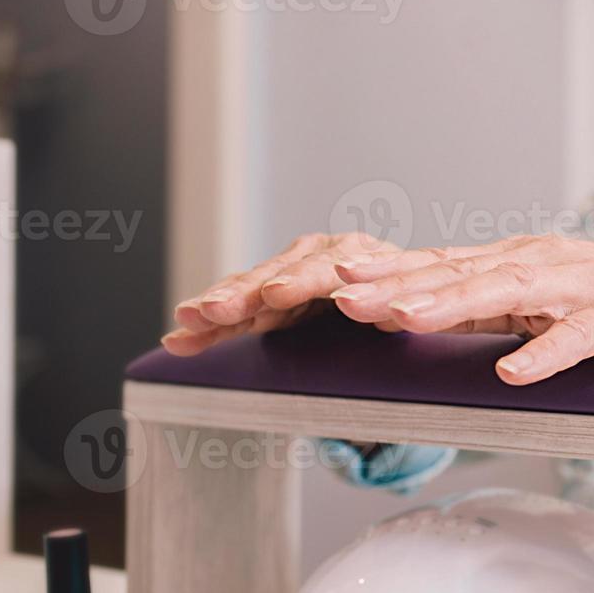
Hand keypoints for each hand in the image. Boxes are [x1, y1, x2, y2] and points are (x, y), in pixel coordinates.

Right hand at [161, 232, 402, 355]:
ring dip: (218, 307)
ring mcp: (293, 273)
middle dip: (242, 294)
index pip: (328, 266)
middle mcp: (321, 256)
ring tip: (189, 322)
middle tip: (214, 311)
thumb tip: (393, 314)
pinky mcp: (272, 296)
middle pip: (277, 274)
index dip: (301, 282)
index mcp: (360, 255)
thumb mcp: (411, 308)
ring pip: (251, 290)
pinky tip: (183, 337)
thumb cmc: (409, 307)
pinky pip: (240, 311)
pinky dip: (212, 325)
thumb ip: (396, 311)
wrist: (403, 305)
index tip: (277, 295)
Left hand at [328, 234, 593, 384]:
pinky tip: (512, 371)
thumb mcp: (542, 298)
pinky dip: (545, 353)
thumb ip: (485, 304)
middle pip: (463, 273)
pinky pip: (579, 338)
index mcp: (519, 262)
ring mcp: (582, 288)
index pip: (444, 265)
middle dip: (401, 285)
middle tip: (342, 295)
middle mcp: (542, 264)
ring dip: (454, 304)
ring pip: (509, 294)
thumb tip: (410, 313)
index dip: (390, 273)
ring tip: (404, 318)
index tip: (332, 280)